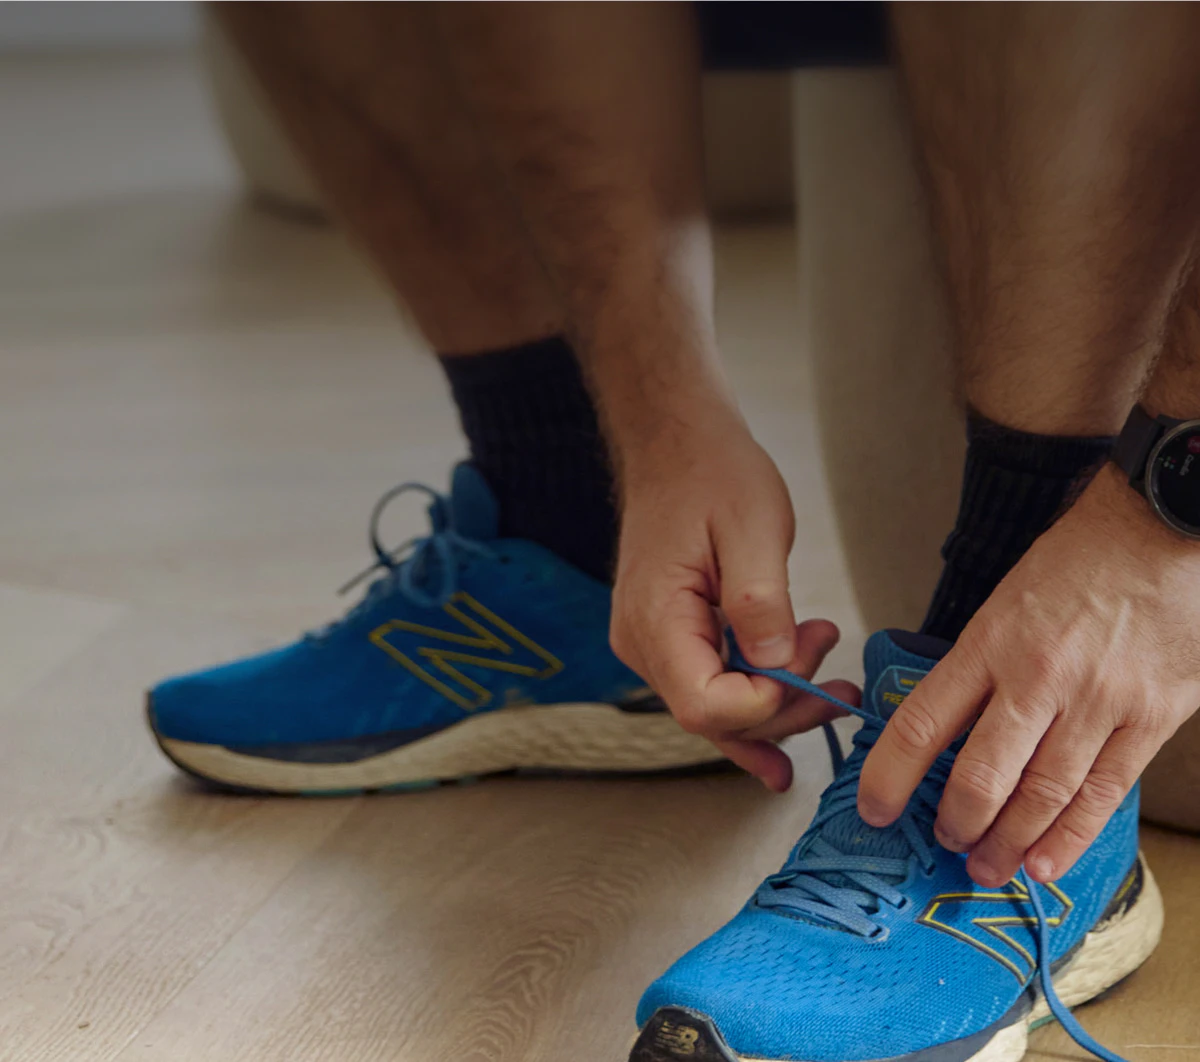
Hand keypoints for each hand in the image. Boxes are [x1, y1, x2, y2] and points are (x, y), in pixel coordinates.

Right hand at [610, 406, 856, 789]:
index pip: (705, 705)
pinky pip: (709, 687)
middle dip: (784, 707)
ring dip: (776, 704)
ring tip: (829, 675)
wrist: (676, 444)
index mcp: (656, 618)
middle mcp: (642, 643)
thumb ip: (762, 604)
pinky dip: (754, 701)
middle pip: (714, 718)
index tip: (810, 661)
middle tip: (837, 679)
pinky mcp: (667, 638)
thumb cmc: (710, 473)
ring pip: (716, 710)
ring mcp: (651, 644)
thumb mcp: (752, 528)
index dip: (766, 702)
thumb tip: (777, 665)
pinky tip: (789, 713)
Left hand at [859, 464, 1199, 886]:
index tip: (874, 809)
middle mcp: (1038, 677)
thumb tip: (943, 732)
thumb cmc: (1074, 564)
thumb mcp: (1003, 604)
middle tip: (944, 843)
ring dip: (1009, 843)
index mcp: (989, 643)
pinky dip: (1071, 836)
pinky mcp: (1151, 718)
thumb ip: (977, 668)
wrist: (1160, 530)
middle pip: (983, 775)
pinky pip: (1105, 793)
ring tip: (986, 867)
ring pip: (1043, 795)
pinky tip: (1045, 862)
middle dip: (956, 822)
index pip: (922, 722)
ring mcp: (1099, 702)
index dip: (890, 776)